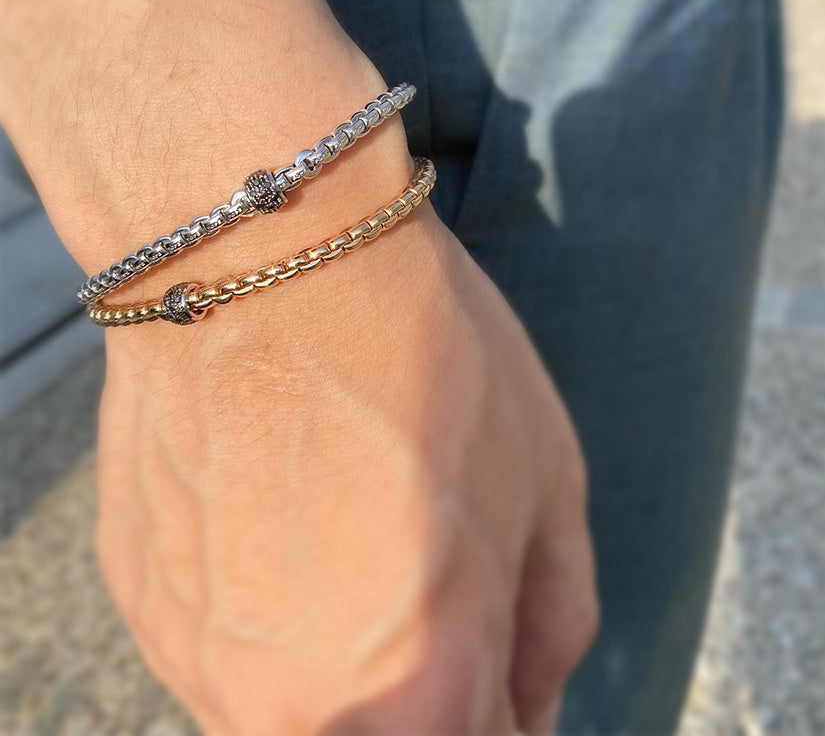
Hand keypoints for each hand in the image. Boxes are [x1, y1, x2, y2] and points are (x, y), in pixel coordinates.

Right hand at [94, 210, 597, 734]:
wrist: (268, 259)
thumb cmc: (429, 358)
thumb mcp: (547, 483)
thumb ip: (551, 626)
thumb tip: (530, 708)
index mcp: (420, 698)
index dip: (502, 708)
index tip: (497, 650)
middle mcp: (296, 715)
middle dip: (427, 690)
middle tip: (431, 570)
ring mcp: (203, 666)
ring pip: (302, 707)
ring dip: (341, 655)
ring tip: (350, 524)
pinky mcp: (147, 610)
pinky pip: (230, 651)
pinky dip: (270, 611)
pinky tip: (280, 507)